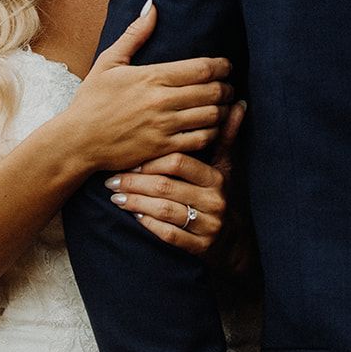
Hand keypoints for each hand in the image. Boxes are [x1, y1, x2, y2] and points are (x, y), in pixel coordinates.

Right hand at [63, 1, 232, 172]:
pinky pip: (201, 140)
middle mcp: (162, 101)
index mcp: (152, 76)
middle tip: (230, 86)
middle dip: (228, 87)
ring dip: (224, 110)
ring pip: (211, 117)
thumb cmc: (92, 100)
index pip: (202, 68)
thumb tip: (152, 6)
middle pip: (213, 91)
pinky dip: (213, 133)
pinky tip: (212, 128)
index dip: (222, 66)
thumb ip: (135, 34)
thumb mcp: (109, 62)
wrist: (77, 141)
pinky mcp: (163, 149)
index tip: (226, 66)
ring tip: (225, 106)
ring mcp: (164, 127)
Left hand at [104, 99, 246, 253]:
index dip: (152, 161)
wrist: (235, 240)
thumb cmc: (223, 195)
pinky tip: (135, 217)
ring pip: (165, 211)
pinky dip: (149, 225)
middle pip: (166, 186)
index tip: (129, 160)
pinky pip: (169, 235)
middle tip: (112, 179)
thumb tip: (238, 103)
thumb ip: (226, 136)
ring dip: (136, 203)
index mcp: (216, 177)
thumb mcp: (226, 167)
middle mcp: (214, 200)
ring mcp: (208, 225)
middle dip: (135, 182)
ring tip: (116, 196)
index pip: (179, 162)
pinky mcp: (201, 248)